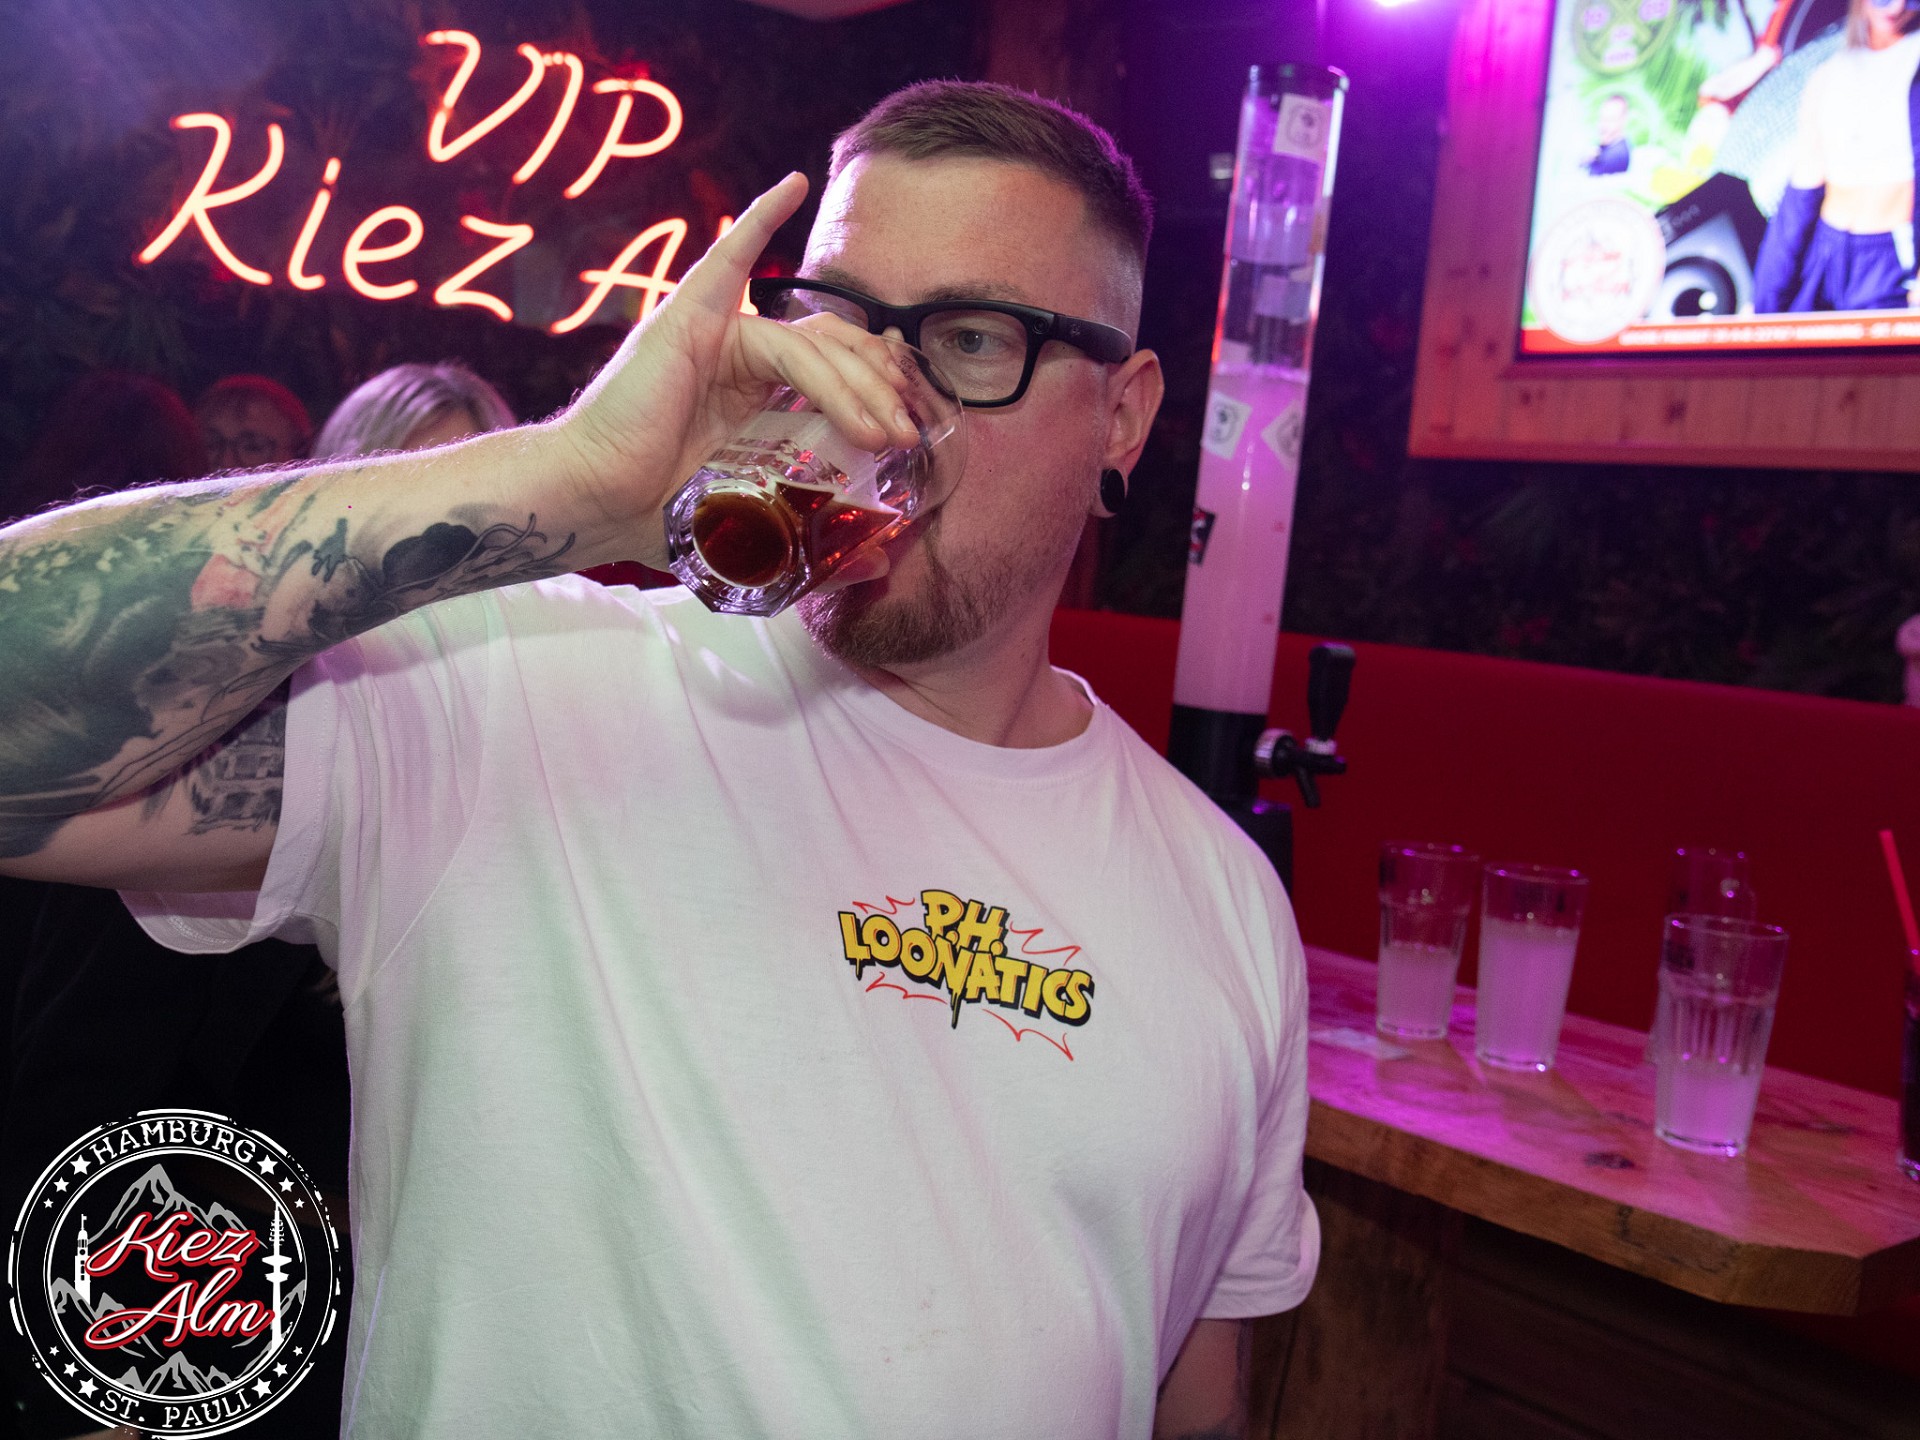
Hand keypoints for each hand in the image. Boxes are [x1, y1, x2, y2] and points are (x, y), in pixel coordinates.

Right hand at [554, 173, 920, 566]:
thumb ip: (815, 531)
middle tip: (905, 434)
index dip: (875, 390)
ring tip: (882, 431)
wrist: (593, 503)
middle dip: (878, 389)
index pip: (834, 367)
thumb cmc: (656, 513)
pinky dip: (761, 219)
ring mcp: (714, 331)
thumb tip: (878, 564)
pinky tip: (794, 185)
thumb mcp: (755, 521)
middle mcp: (738, 352)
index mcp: (753, 389)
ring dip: (854, 385)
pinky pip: (731, 258)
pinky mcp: (689, 319)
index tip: (906, 430)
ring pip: (810, 342)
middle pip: (834, 348)